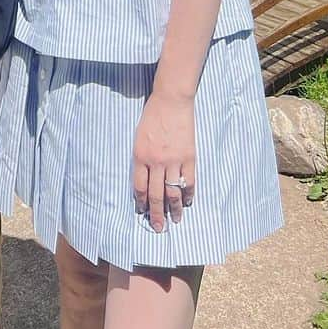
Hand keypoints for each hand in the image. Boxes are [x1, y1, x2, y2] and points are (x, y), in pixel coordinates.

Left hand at [133, 90, 195, 232]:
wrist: (171, 101)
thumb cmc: (151, 116)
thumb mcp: (138, 136)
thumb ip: (141, 158)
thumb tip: (144, 178)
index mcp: (140, 156)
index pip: (139, 187)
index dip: (141, 202)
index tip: (142, 213)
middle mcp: (156, 162)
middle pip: (156, 195)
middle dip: (156, 214)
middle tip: (158, 228)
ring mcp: (173, 161)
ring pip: (173, 193)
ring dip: (174, 210)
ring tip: (175, 221)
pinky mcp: (189, 158)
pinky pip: (189, 183)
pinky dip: (188, 195)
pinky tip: (187, 203)